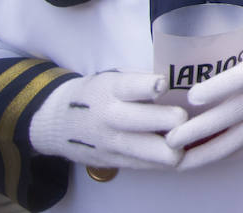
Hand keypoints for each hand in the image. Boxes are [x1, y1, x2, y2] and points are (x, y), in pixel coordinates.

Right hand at [28, 71, 185, 169]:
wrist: (56, 122)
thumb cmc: (96, 93)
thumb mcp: (114, 76)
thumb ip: (143, 79)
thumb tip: (182, 79)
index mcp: (111, 90)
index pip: (133, 87)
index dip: (152, 86)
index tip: (164, 85)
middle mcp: (111, 117)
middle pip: (150, 122)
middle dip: (175, 119)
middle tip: (186, 116)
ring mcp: (113, 143)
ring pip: (155, 152)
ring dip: (177, 145)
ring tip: (186, 136)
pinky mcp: (116, 163)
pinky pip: (150, 165)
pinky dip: (167, 158)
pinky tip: (176, 148)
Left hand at [165, 33, 242, 169]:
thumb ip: (218, 55)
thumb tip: (176, 63)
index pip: (240, 78)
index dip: (217, 88)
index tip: (192, 96)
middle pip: (232, 115)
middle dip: (198, 130)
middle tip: (170, 138)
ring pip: (235, 141)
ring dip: (204, 153)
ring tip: (176, 159)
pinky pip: (239, 150)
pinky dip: (215, 157)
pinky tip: (194, 160)